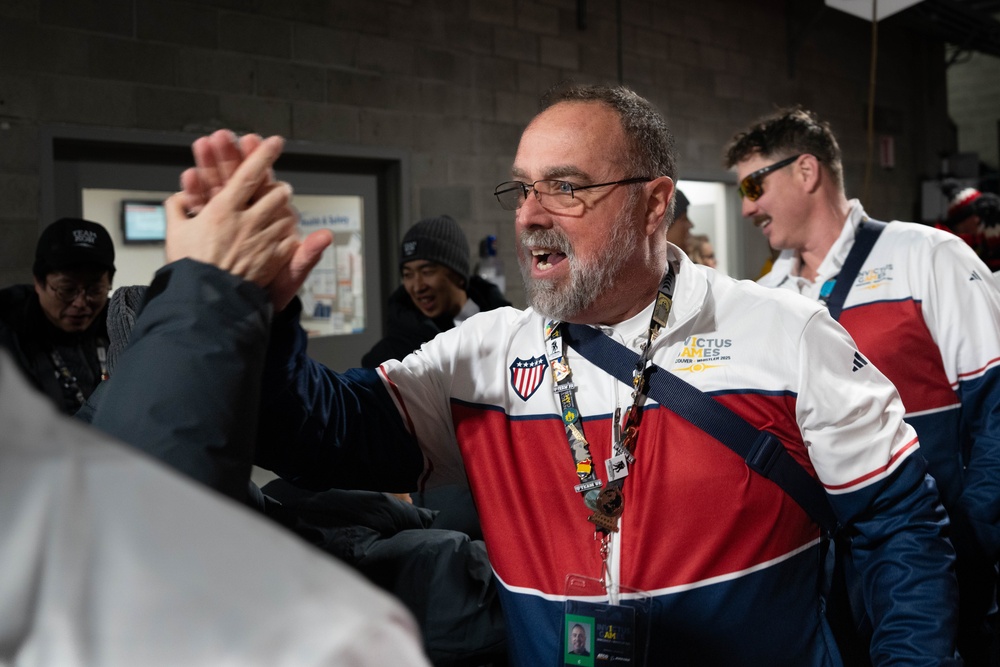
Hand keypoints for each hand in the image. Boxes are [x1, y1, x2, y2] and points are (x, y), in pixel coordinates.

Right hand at [165, 135, 300, 288]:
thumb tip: (183, 196)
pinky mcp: (273, 259)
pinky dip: (287, 232)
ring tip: (281, 204)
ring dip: (284, 207)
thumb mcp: (174, 235)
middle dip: (276, 186)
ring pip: (284, 214)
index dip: (261, 154)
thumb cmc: (188, 270)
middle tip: (275, 184)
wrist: (204, 305)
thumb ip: (178, 209)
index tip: (273, 141)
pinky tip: (286, 230)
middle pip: (274, 193)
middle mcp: (246, 223)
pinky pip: (288, 239)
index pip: (247, 174)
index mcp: (222, 211)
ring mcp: (263, 241)